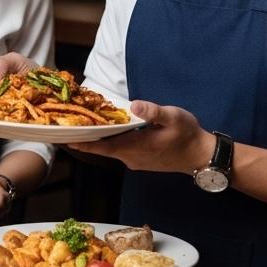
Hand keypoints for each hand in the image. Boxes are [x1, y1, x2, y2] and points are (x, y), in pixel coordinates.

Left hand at [68, 100, 215, 173]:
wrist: (202, 156)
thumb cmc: (188, 135)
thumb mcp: (174, 117)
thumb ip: (153, 111)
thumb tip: (134, 105)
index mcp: (136, 147)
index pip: (102, 147)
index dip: (82, 143)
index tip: (63, 140)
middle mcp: (131, 157)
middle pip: (102, 148)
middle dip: (85, 138)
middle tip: (67, 126)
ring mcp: (136, 161)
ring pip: (111, 149)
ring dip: (98, 139)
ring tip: (83, 126)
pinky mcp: (141, 160)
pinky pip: (120, 150)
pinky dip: (110, 141)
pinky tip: (108, 131)